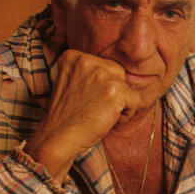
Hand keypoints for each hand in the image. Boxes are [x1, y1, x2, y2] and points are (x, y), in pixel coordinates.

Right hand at [24, 50, 143, 180]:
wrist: (59, 137)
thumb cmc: (67, 115)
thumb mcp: (72, 83)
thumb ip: (90, 73)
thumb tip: (121, 72)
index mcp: (73, 56)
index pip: (104, 66)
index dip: (102, 86)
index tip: (86, 99)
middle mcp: (87, 60)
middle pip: (118, 73)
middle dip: (114, 92)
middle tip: (96, 108)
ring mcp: (102, 74)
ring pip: (127, 87)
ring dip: (120, 104)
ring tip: (101, 114)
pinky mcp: (115, 90)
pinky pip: (135, 100)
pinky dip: (127, 114)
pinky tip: (109, 119)